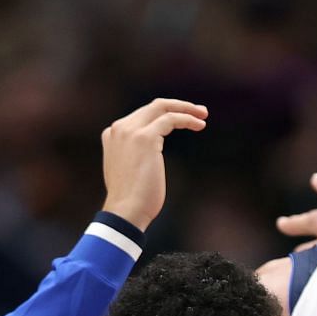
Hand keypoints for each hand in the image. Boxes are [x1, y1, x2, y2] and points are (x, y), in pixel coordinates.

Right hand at [100, 98, 209, 230]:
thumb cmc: (131, 199)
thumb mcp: (128, 171)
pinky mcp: (145, 137)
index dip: (164, 115)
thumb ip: (133, 157)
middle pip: (153, 106)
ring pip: (162, 108)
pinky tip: (199, 125)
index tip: (183, 120)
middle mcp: (119, 128)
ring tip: (203, 115)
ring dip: (186, 109)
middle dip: (179, 105)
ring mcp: (131, 131)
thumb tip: (147, 158)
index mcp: (112, 135)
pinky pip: (171, 119)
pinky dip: (187, 119)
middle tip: (200, 112)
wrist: (126, 210)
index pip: (142, 116)